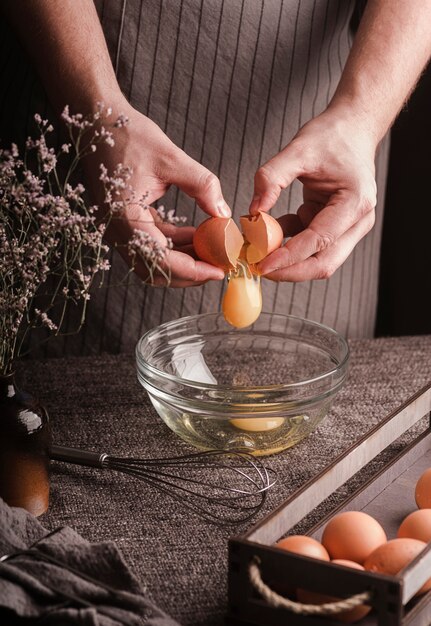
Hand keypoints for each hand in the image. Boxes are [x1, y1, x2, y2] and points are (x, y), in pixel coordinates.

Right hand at [84, 102, 229, 286]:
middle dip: (189, 273)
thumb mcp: (171, 158)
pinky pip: (151, 243)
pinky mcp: (124, 221)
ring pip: (153, 261)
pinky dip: (174, 244)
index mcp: (125, 220)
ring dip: (183, 260)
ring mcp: (118, 229)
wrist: (98, 120)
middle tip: (218, 266)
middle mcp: (117, 232)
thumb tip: (224, 212)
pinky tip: (198, 235)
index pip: (161, 262)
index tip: (218, 271)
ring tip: (213, 251)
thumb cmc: (128, 135)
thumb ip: (201, 186)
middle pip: (156, 271)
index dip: (192, 272)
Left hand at [249, 108, 377, 281]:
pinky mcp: (334, 227)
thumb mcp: (298, 149)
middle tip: (258, 269)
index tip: (262, 264)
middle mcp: (357, 220)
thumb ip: (272, 178)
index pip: (320, 241)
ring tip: (257, 254)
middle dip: (290, 270)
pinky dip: (287, 244)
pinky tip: (267, 234)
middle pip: (324, 262)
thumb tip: (253, 211)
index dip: (290, 257)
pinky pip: (309, 245)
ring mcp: (348, 227)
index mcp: (355, 202)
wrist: (351, 129)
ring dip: (287, 261)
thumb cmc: (332, 136)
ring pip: (317, 259)